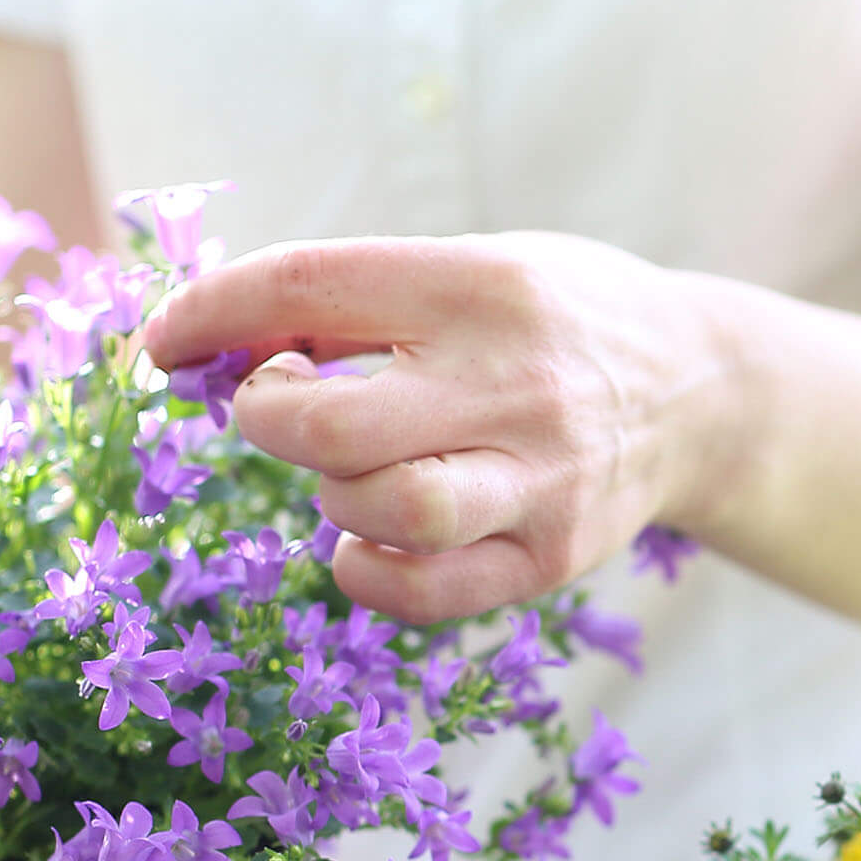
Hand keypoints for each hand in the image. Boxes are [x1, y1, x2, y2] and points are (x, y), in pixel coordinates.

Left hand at [141, 232, 742, 623]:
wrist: (700, 391)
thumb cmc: (545, 326)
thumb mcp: (469, 271)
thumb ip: (352, 305)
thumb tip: (209, 343)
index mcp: (480, 285)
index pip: (308, 286)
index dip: (210, 314)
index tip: (160, 343)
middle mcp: (515, 381)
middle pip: (334, 425)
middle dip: (266, 419)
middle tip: (271, 406)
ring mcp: (540, 479)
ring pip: (385, 510)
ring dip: (330, 495)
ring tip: (350, 470)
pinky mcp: (548, 557)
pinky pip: (420, 589)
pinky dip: (365, 571)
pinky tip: (365, 538)